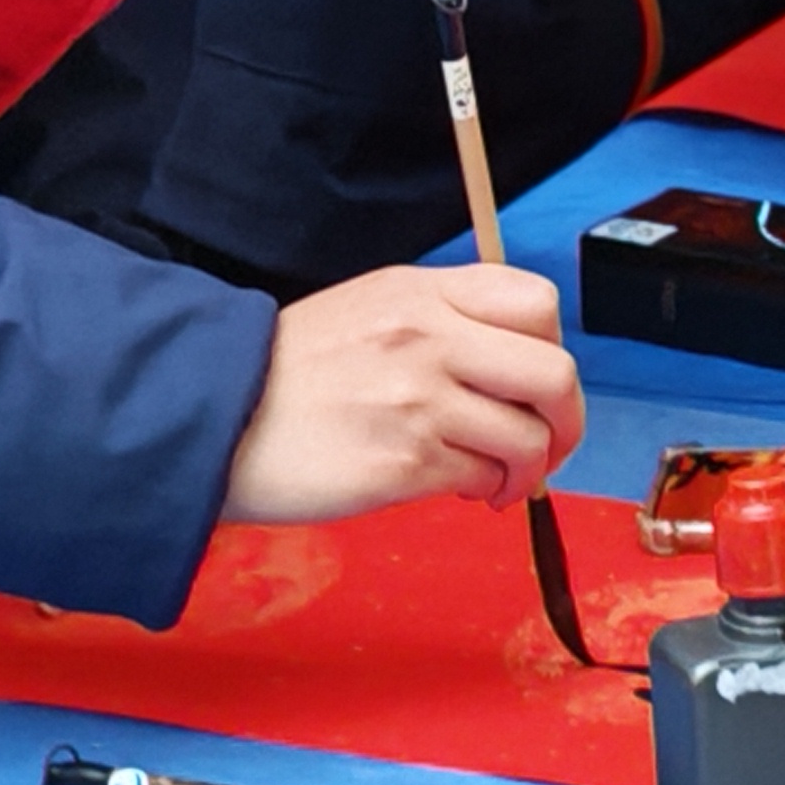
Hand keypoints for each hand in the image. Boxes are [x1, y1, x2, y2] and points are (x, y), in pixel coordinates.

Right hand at [221, 263, 585, 522]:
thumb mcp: (369, 309)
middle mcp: (429, 337)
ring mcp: (419, 400)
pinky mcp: (405, 462)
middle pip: (553, 374)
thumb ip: (440, 322)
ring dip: (527, 469)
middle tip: (549, 444)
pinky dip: (489, 491)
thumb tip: (509, 366)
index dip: (552, 348)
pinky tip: (466, 491)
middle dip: (567, 421)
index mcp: (422, 292)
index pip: (536, 302)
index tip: (537, 382)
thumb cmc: (290, 372)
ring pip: (528, 439)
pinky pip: (484, 478)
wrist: (218, 416)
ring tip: (497, 480)